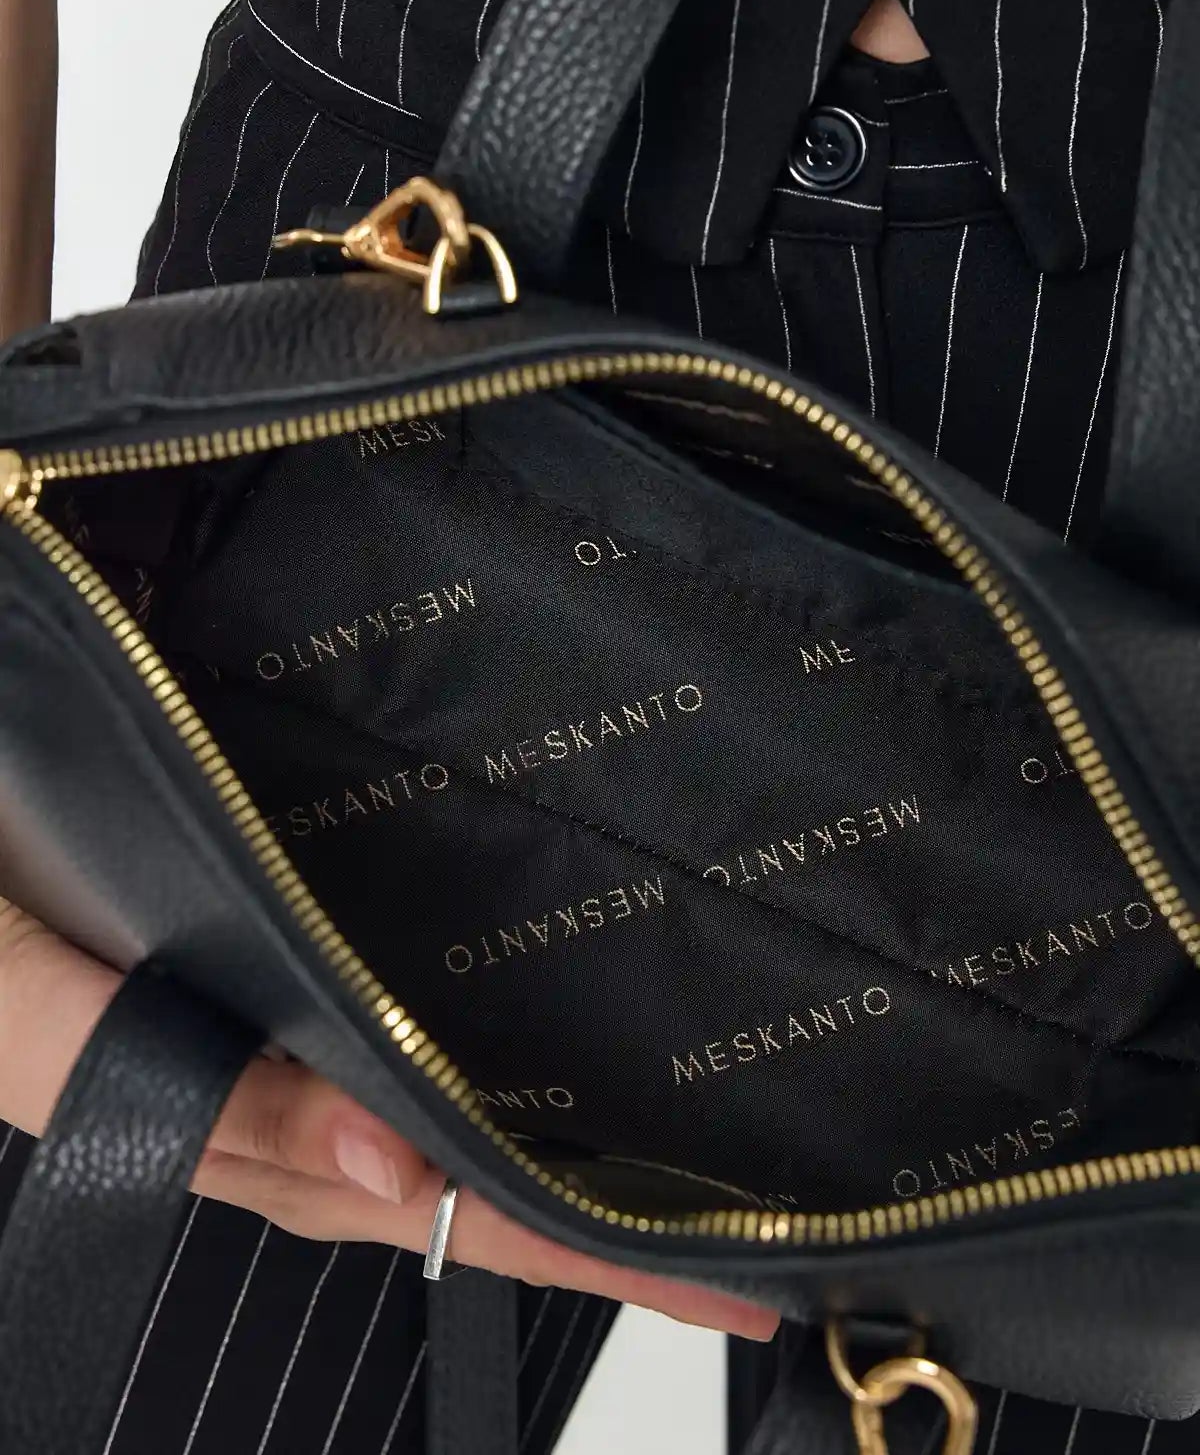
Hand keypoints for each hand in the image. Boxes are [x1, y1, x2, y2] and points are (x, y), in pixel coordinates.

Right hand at [0, 899, 776, 1339]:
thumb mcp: (60, 1032)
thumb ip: (221, 1104)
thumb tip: (396, 1168)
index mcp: (254, 1138)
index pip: (459, 1213)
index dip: (595, 1252)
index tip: (738, 1285)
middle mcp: (283, 1100)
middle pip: (472, 1171)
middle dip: (601, 1208)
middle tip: (750, 1218)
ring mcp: (278, 1032)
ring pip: (439, 1100)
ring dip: (548, 1122)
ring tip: (674, 1130)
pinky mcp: (265, 957)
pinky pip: (392, 1019)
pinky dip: (473, 1037)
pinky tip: (528, 1015)